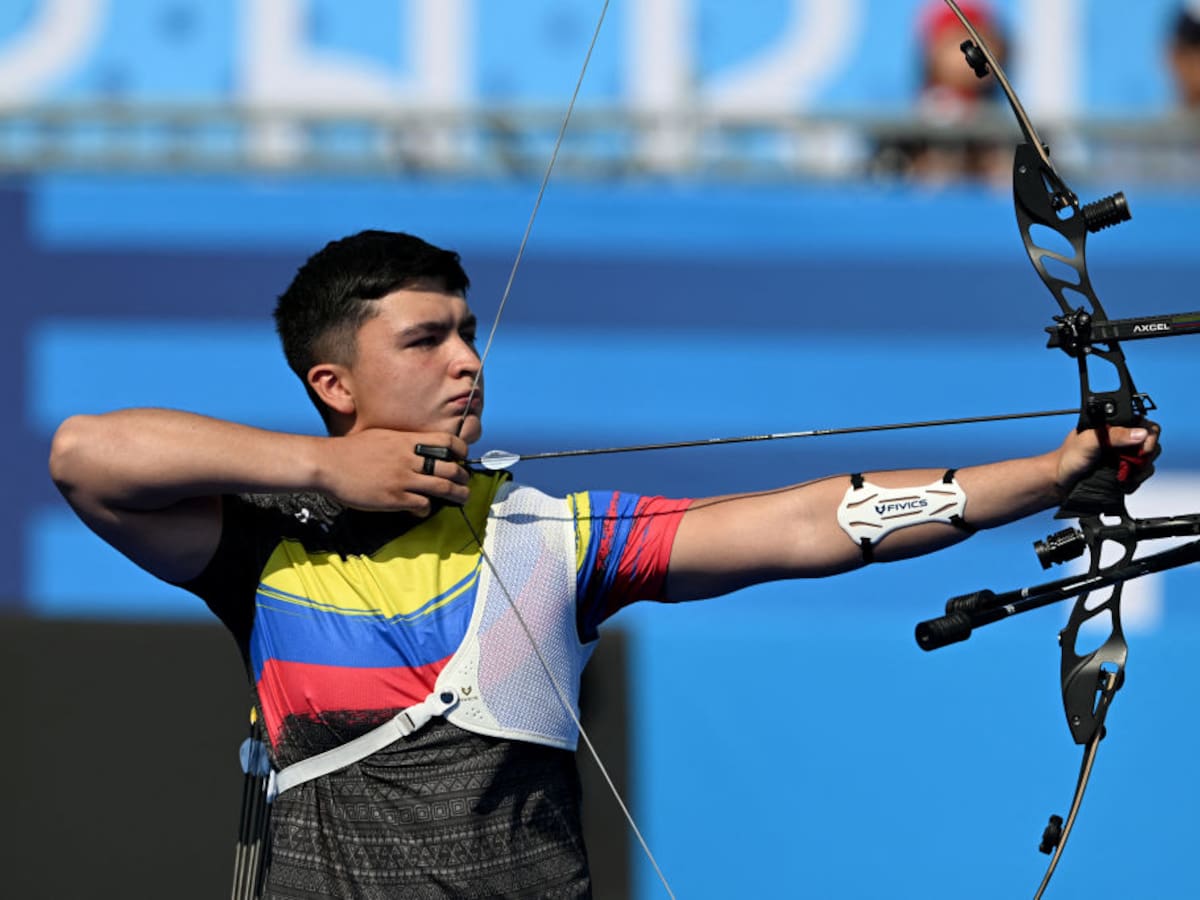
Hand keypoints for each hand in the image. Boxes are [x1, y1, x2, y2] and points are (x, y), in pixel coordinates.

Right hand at [317, 429, 470, 514]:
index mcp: (407, 440)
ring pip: (442, 487)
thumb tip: (419, 448)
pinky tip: (423, 509)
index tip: (463, 458)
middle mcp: (409, 459)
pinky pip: (422, 505)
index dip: (461, 450)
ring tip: (462, 497)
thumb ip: (403, 442)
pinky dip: (427, 508)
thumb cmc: (351, 450)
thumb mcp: (382, 436)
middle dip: (463, 476)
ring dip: (457, 494)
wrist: (328, 464)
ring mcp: (403, 479)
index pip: (446, 442)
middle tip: (465, 482)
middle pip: (450, 467)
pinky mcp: (394, 498)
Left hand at [1055, 420, 1161, 497]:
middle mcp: (1122, 439)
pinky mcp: (1124, 471)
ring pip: (1148, 461)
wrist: (1060, 482)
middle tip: (1131, 465)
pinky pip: (1141, 475)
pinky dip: (1135, 481)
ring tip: (1123, 476)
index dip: (1149, 436)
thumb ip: (1113, 435)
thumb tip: (1140, 433)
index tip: (1142, 449)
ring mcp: (1124, 456)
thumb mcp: (1089, 441)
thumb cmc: (1068, 458)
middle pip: (1150, 443)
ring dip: (1140, 471)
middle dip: (1144, 457)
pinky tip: (1122, 483)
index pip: (1144, 424)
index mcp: (1114, 425)